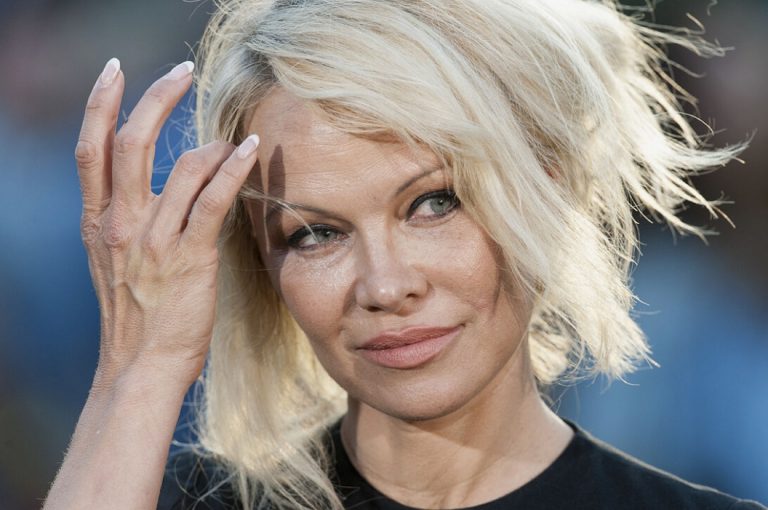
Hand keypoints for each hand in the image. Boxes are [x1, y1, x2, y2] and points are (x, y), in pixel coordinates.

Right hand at [75, 58, 258, 389]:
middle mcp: (120, 224)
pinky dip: (233, 168)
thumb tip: (154, 189)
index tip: (114, 71)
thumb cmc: (136, 318)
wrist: (141, 367)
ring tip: (236, 139)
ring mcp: (154, 240)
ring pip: (182, 167)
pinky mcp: (191, 257)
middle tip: (182, 70)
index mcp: (97, 223)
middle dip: (156, 97)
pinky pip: (213, 200)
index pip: (89, 149)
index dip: (99, 104)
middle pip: (130, 142)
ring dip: (214, 143)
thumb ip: (126, 223)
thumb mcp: (114, 263)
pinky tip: (250, 149)